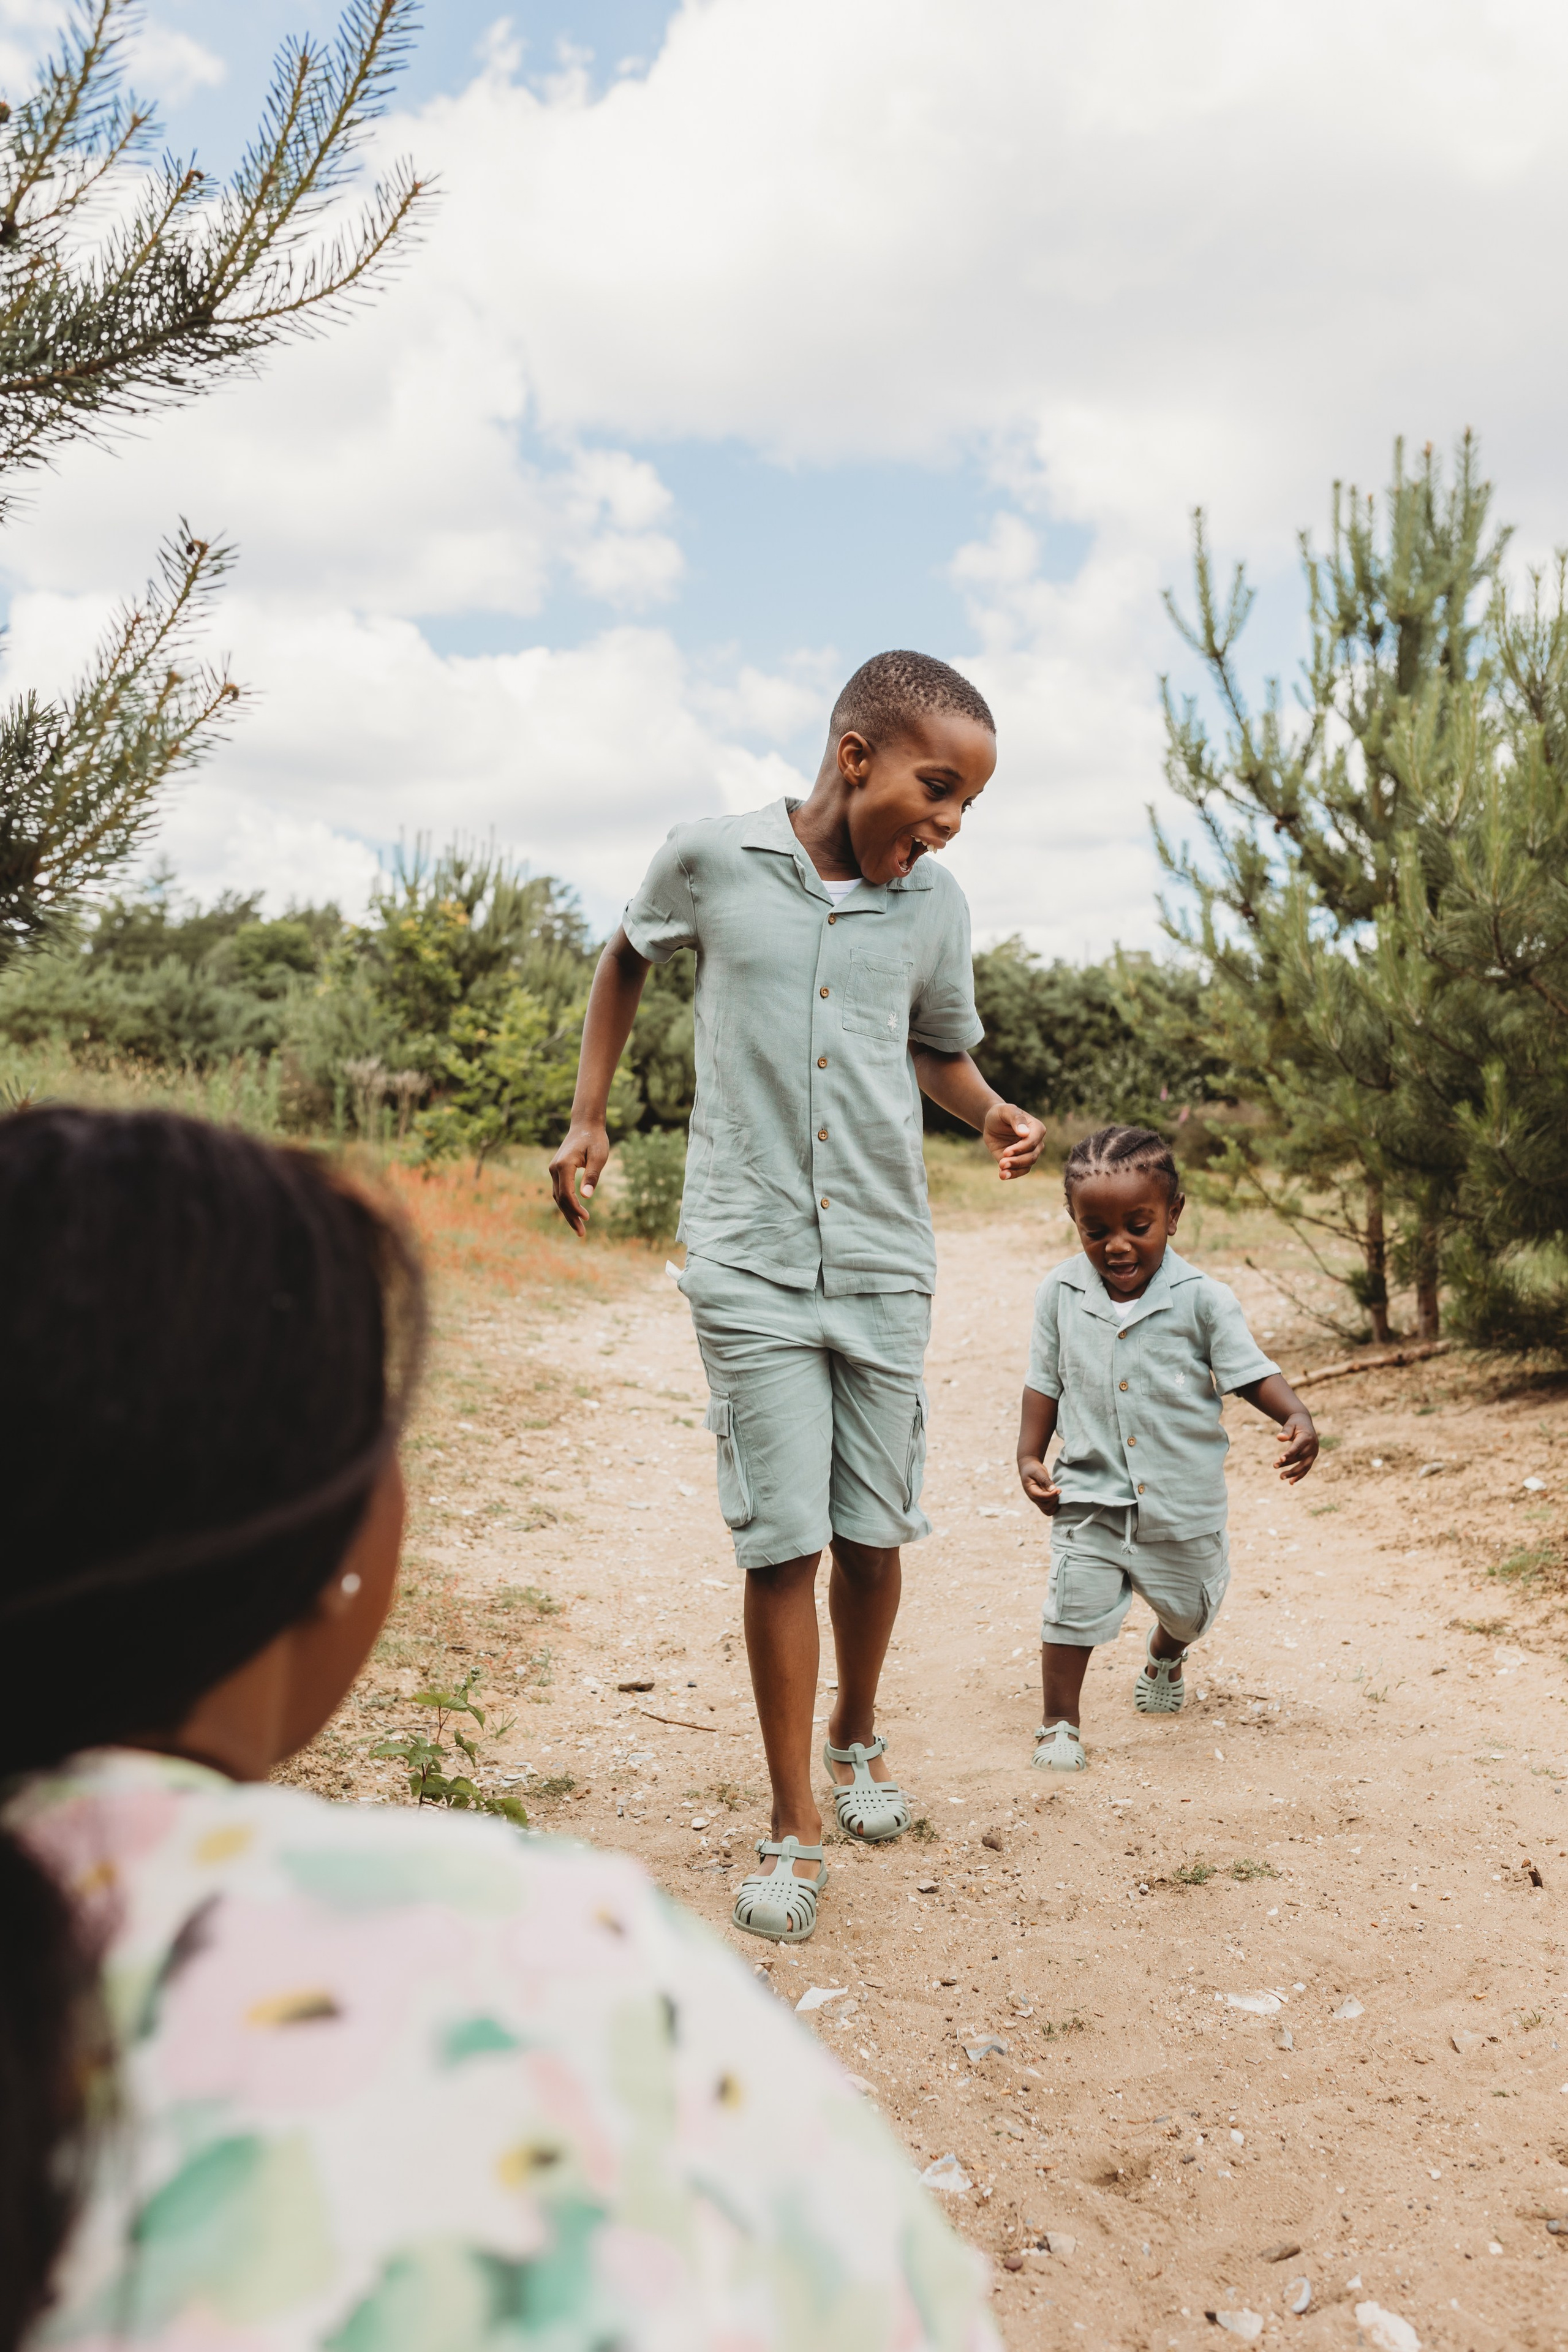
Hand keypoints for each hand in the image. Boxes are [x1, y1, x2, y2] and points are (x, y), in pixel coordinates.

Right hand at [548, 1118, 609, 1235]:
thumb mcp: (599, 1156)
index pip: (566, 1194)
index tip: (587, 1218)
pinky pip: (559, 1190)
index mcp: (564, 1165)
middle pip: (559, 1199)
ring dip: (567, 1212)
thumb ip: (592, 1176)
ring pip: (557, 1196)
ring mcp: (554, 1169)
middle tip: (582, 1233)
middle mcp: (554, 1168)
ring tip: (580, 1228)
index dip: (575, 1208)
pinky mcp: (557, 1170)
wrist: (585, 1124)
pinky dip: (566, 1203)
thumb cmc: (595, 1139)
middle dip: (570, 1217)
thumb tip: (587, 1197)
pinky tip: (575, 1212)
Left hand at [983, 1100, 1047, 1181]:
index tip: (1006, 1152)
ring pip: (1027, 1165)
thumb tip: (1025, 1133)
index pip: (1032, 1142)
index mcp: (1037, 1128)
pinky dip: (1012, 1174)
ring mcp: (1029, 1153)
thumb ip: (1016, 1119)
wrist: (992, 1123)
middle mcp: (1036, 1142)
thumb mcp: (1006, 1111)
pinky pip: (1020, 1171)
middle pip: (1032, 1156)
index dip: (1020, 1148)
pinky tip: (1002, 1175)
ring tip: (1002, 1172)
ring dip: (1014, 1170)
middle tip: (1001, 1163)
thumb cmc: (1001, 1113)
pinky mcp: (1019, 1161)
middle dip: (1017, 1161)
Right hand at [1019, 1457, 1060, 1515]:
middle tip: (1058, 1489)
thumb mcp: (1038, 1471)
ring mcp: (1038, 1501)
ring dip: (1055, 1504)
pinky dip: (1055, 1506)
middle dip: (1054, 1499)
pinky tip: (1057, 1497)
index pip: (1041, 1497)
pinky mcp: (1043, 1501)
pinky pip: (1050, 1509)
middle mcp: (1034, 1498)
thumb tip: (1054, 1490)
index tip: (1059, 1490)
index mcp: (1030, 1490)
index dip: (1051, 1495)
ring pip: (1048, 1511)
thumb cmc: (1033, 1468)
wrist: (1029, 1468)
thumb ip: (1045, 1480)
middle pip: (1046, 1506)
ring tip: (1057, 1493)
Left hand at [1274, 1414, 1317, 1482]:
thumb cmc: (1295, 1424)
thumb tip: (1279, 1438)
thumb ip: (1285, 1431)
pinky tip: (1291, 1482)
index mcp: (1307, 1437)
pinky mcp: (1311, 1458)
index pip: (1298, 1447)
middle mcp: (1312, 1447)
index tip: (1280, 1459)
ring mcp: (1313, 1454)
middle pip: (1300, 1457)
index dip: (1289, 1453)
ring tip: (1281, 1477)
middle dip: (1288, 1463)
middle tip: (1274, 1466)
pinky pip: (1306, 1469)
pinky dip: (1299, 1476)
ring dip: (1293, 1473)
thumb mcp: (1290, 1424)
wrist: (1304, 1423)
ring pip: (1304, 1466)